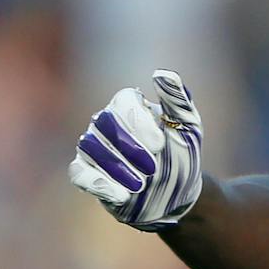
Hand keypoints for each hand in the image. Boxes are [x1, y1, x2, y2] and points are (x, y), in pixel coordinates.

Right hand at [69, 70, 204, 230]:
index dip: (140, 120)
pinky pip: (79, 173)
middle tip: (153, 167)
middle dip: (129, 146)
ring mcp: (93, 147)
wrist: (177, 193)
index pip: (124, 100)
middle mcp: (107, 122)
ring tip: (142, 184)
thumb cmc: (183, 155)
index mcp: (131, 106)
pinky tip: (123, 195)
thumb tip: (162, 73)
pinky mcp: (86, 172)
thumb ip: (178, 101)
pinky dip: (99, 184)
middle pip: (105, 122)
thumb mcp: (189, 128)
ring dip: (117, 167)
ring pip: (91, 147)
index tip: (161, 144)